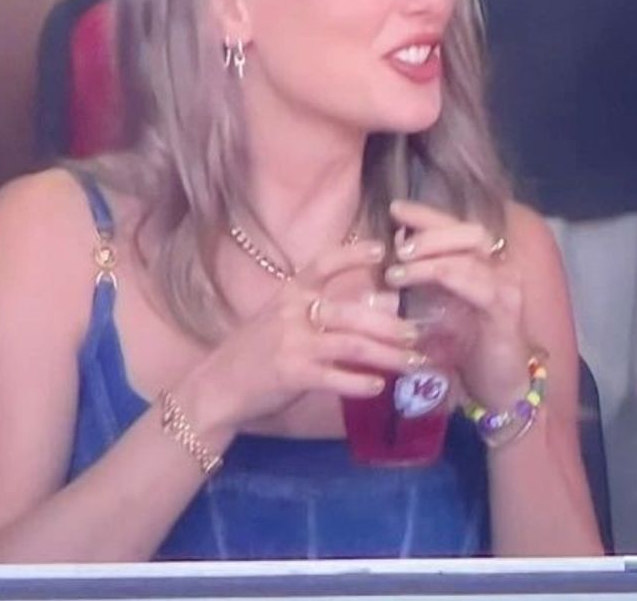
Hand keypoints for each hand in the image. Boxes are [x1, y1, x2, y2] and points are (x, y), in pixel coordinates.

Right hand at [195, 239, 422, 430]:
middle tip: (417, 333)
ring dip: (386, 354)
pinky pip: (334, 376)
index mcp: (290, 292)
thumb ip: (321, 310)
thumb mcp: (283, 319)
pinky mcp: (291, 373)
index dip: (353, 254)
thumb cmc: (257, 350)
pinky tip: (379, 386)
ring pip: (351, 344)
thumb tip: (376, 308)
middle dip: (389, 324)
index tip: (384, 249)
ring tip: (412, 362)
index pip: (324, 263)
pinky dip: (359, 382)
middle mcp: (292, 311)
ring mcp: (292, 342)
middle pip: (351, 312)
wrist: (219, 385)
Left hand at [384, 200, 532, 411]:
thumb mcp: (440, 308)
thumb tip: (389, 257)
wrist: (499, 389)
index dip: (428, 214)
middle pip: (468, 232)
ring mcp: (507, 287)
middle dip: (429, 231)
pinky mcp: (506, 312)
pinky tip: (415, 281)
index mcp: (485, 264)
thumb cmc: (467, 348)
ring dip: (428, 257)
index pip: (458, 228)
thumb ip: (424, 282)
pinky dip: (443, 277)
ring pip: (468, 256)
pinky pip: (477, 285)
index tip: (396, 209)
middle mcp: (501, 268)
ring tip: (395, 269)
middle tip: (396, 243)